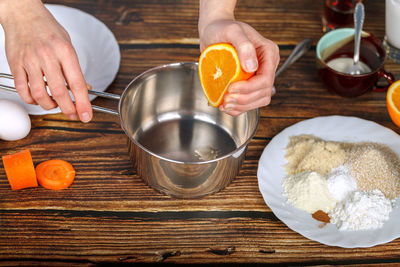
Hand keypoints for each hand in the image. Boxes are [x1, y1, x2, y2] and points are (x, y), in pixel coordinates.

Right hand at [0, 0, 91, 121]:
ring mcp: (30, 61)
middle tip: (73, 115)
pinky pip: (23, 90)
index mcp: (65, 51)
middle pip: (59, 92)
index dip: (83, 103)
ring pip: (39, 95)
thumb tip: (84, 89)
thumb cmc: (48, 29)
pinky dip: (31, 100)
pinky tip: (38, 99)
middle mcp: (47, 56)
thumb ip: (75, 69)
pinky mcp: (15, 64)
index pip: (77, 83)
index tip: (86, 115)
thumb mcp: (69, 46)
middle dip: (68, 109)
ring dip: (49, 106)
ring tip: (54, 104)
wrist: (23, 14)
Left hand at [199, 19, 279, 115]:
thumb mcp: (233, 31)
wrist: (214, 31)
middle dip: (244, 100)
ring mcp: (258, 75)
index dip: (249, 88)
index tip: (231, 89)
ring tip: (225, 105)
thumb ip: (244, 46)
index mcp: (268, 53)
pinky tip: (226, 106)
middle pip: (263, 92)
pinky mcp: (248, 83)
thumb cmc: (223, 28)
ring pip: (258, 100)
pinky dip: (238, 108)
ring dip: (242, 106)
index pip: (265, 79)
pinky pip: (249, 101)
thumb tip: (252, 66)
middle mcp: (267, 66)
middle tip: (226, 100)